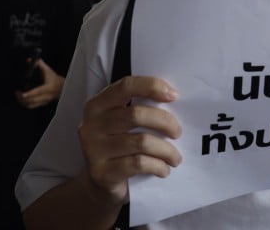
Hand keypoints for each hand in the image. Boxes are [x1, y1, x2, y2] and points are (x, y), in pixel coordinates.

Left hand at [16, 59, 64, 108]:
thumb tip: (29, 60)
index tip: (22, 94)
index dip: (30, 93)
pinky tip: (21, 99)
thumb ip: (39, 64)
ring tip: (18, 95)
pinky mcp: (42, 104)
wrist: (61, 87)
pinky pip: (31, 106)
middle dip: (22, 98)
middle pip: (33, 100)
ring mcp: (44, 101)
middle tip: (17, 92)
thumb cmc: (53, 78)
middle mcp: (47, 96)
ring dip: (22, 101)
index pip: (39, 91)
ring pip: (30, 104)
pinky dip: (24, 103)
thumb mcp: (48, 70)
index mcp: (49, 87)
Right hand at [79, 76, 182, 204]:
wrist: (100, 183)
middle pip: (136, 115)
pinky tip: (164, 169)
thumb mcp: (123, 123)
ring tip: (175, 157)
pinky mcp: (101, 172)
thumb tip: (173, 98)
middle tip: (177, 132)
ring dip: (166, 150)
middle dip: (164, 122)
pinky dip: (157, 165)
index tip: (174, 95)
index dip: (151, 86)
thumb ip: (140, 108)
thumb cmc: (119, 145)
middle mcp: (91, 125)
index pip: (125, 86)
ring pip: (141, 142)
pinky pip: (138, 164)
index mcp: (97, 105)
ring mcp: (93, 149)